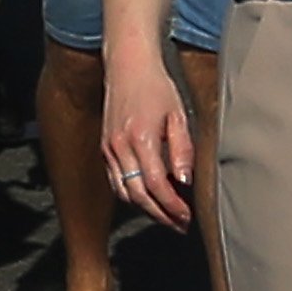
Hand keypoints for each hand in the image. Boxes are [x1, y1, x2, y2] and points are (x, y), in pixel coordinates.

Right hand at [105, 52, 201, 229]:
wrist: (128, 66)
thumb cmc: (156, 87)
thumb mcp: (178, 114)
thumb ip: (182, 149)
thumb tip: (184, 181)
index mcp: (141, 138)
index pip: (156, 185)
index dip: (172, 206)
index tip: (187, 216)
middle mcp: (120, 146)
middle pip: (138, 195)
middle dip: (161, 214)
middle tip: (180, 224)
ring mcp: (109, 148)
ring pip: (124, 192)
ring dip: (146, 209)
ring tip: (167, 215)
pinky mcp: (105, 148)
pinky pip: (115, 181)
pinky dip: (131, 195)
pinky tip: (148, 197)